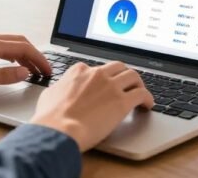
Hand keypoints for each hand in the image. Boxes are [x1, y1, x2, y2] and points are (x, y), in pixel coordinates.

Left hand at [0, 33, 50, 99]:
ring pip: (9, 44)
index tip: (48, 70)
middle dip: (34, 55)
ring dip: (23, 55)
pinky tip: (12, 65)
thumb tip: (25, 72)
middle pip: (18, 42)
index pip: (23, 48)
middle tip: (44, 70)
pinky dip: (12, 54)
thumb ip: (4, 76)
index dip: (39, 59)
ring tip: (32, 69)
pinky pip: (0, 46)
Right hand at [31, 61, 153, 150]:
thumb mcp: (49, 94)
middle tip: (127, 85)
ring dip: (138, 84)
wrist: (58, 129)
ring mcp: (110, 86)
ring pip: (133, 76)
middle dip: (124, 75)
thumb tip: (60, 90)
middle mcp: (97, 74)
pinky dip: (147, 98)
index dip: (103, 77)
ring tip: (140, 93)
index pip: (97, 68)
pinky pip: (142, 94)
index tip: (106, 84)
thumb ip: (60, 88)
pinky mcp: (122, 102)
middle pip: (118, 67)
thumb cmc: (50, 117)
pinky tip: (147, 105)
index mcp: (79, 71)